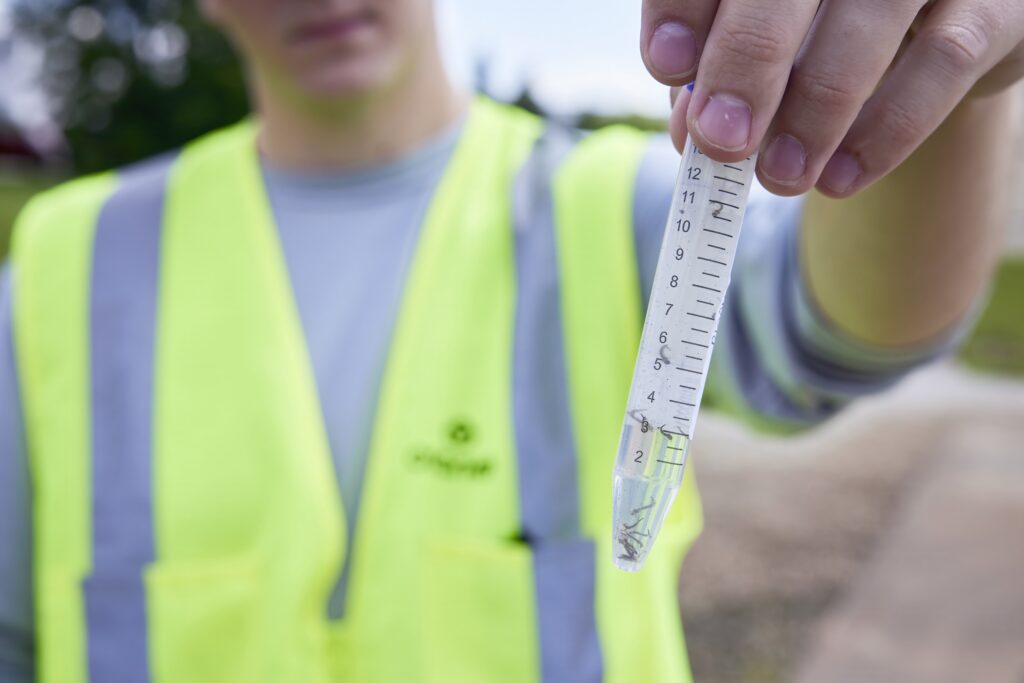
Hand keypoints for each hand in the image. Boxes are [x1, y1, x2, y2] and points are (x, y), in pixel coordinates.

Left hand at [640, 0, 1023, 196]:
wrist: (937, 34)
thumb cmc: (825, 34)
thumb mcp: (766, 48)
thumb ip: (721, 75)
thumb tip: (694, 132)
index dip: (684, 6)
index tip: (666, 65)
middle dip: (748, 59)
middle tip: (722, 138)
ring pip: (873, 15)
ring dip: (817, 108)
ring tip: (781, 177)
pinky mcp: (993, 4)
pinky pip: (943, 60)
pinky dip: (887, 128)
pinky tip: (840, 177)